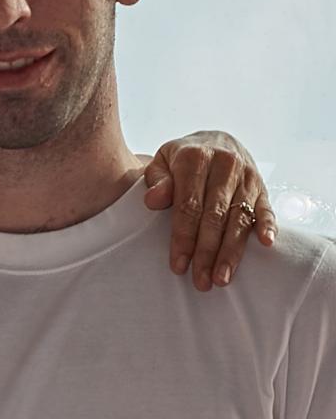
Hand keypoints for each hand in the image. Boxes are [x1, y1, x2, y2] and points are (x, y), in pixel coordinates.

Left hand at [144, 130, 277, 291]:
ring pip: (239, 219)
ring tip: (222, 278)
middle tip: (200, 281)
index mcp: (195, 158)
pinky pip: (267, 209)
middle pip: (214, 217)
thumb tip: (153, 201)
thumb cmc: (181, 158)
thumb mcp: (161, 161)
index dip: (183, 237)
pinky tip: (266, 244)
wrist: (213, 139)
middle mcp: (224, 165)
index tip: (178, 264)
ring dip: (231, 251)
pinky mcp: (262, 187)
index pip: (188, 205)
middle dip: (206, 252)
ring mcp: (247, 177)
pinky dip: (268, 226)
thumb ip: (157, 180)